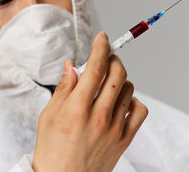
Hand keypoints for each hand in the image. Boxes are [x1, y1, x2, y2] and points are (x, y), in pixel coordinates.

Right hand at [32, 32, 147, 171]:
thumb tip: (71, 66)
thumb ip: (64, 88)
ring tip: (109, 84)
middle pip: (118, 73)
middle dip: (113, 58)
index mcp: (77, 108)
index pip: (96, 67)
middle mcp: (99, 116)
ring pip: (130, 88)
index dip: (101, 47)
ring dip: (120, 79)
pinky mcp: (124, 139)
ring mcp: (114, 128)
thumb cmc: (51, 150)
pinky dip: (133, 100)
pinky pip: (140, 110)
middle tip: (105, 59)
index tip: (102, 38)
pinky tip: (121, 103)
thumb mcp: (48, 116)